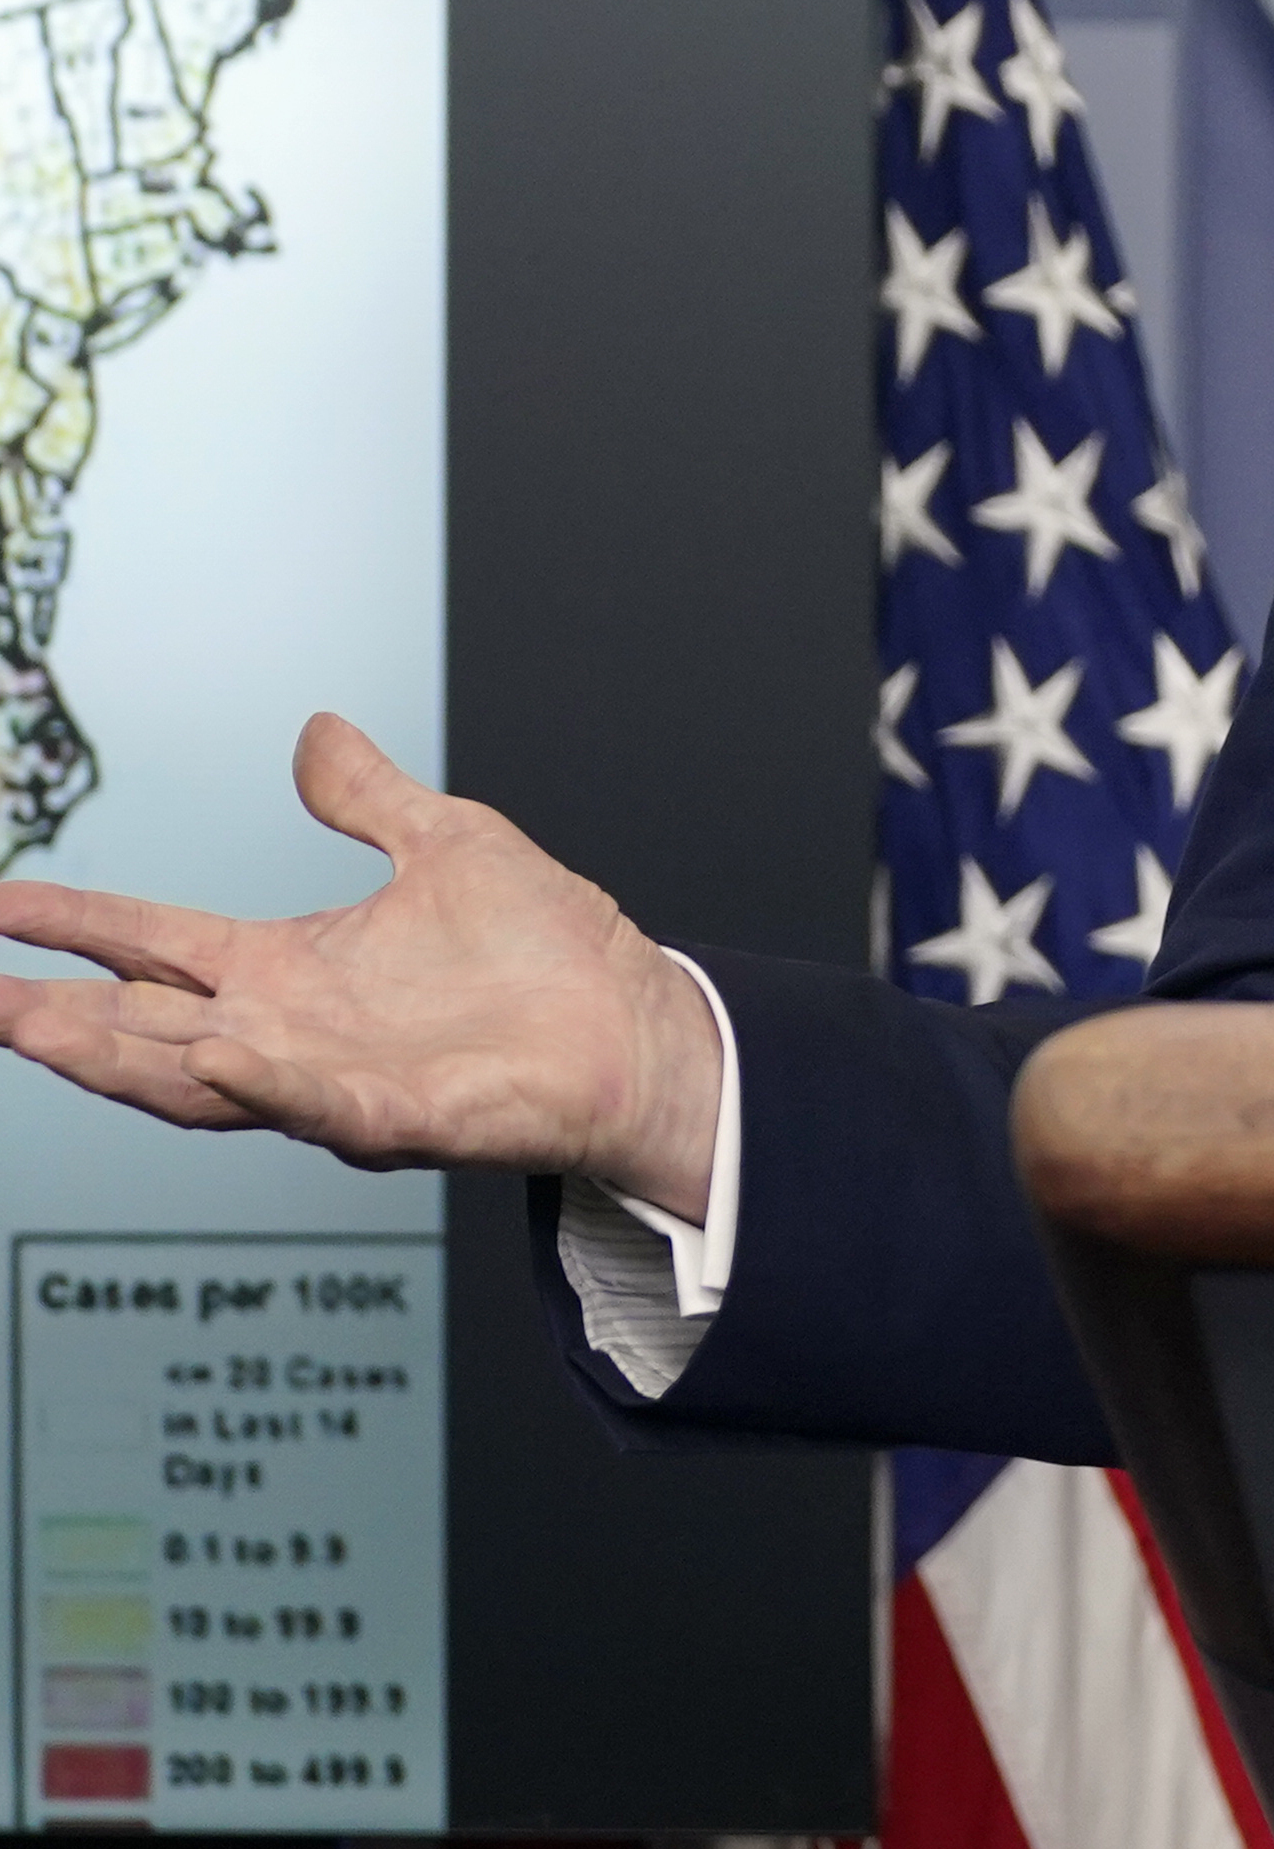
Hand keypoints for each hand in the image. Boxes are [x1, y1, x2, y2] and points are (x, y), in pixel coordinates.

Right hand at [0, 714, 720, 1220]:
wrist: (638, 1024)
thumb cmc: (550, 951)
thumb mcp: (446, 845)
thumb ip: (367, 799)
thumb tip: (314, 732)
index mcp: (288, 969)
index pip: (151, 944)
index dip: (72, 924)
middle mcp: (287, 1031)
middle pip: (138, 1027)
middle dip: (47, 1015)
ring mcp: (334, 1081)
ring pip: (194, 1080)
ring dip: (113, 1058)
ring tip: (31, 1026)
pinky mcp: (400, 1117)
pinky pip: (316, 1104)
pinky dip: (262, 1082)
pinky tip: (214, 1053)